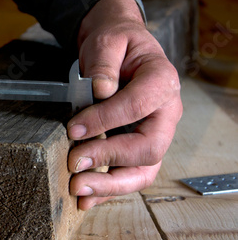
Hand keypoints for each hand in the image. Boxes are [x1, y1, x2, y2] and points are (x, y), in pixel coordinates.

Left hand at [68, 0, 182, 209]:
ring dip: (111, 185)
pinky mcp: (138, 147)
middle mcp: (165, 112)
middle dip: (109, 158)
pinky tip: (86, 198)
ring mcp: (155, 133)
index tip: (74, 129)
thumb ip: (104, 63)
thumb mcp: (108, 40)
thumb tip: (101, 90)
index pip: (138, 106)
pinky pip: (130, 175)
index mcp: (161, 81)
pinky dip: (108, 190)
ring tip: (78, 190)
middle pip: (148, 147)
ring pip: (144, 171)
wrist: (119, 49)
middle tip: (74, 163)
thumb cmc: (115, 44)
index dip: (105, 119)